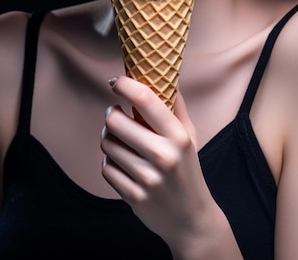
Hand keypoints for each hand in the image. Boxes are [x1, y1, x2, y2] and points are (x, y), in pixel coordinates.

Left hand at [100, 76, 211, 247]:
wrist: (191, 219)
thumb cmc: (188, 170)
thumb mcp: (189, 137)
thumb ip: (176, 107)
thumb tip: (165, 77)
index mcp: (178, 136)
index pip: (146, 100)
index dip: (125, 85)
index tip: (115, 81)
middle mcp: (163, 155)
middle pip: (116, 121)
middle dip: (112, 115)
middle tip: (116, 115)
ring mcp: (148, 178)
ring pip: (107, 144)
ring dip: (109, 139)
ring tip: (120, 141)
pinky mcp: (134, 197)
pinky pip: (106, 168)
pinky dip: (110, 163)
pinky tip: (122, 164)